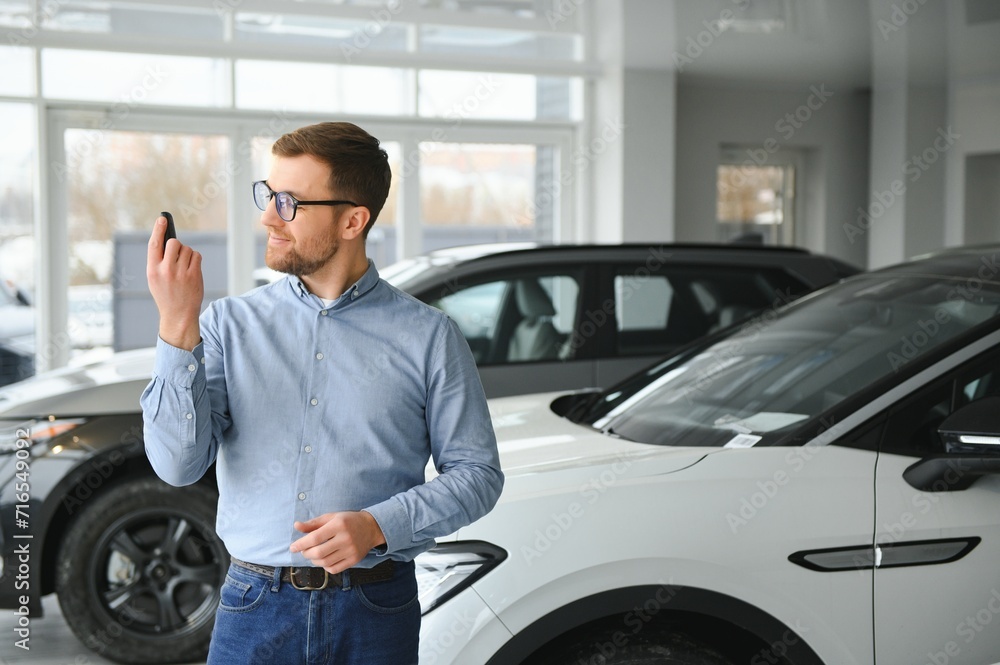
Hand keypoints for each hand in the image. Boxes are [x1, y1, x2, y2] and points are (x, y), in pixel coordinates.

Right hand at [146, 215, 202, 349]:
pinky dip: (195, 259)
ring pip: (187, 249)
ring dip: (187, 254)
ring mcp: (180, 273)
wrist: (178, 314)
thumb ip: (159, 261)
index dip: (158, 229)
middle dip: (177, 246)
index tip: (162, 218)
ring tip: (184, 268)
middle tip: (177, 255)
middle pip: (174, 243)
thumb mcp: (155, 278)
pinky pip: (196, 256)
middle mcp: (165, 270)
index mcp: (152, 270)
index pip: (154, 244)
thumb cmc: (166, 294)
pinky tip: (192, 270)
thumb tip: (169, 240)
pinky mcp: (194, 275)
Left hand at [289, 511, 386, 573]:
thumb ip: (313, 523)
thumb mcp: (331, 517)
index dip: (301, 544)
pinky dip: (325, 567)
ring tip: (313, 555)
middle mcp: (346, 538)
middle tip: (304, 551)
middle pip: (319, 552)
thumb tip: (296, 526)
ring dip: (314, 561)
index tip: (293, 547)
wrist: (371, 528)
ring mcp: (351, 551)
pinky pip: (335, 569)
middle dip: (306, 553)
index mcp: (339, 525)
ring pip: (325, 562)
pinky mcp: (354, 560)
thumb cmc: (348, 521)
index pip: (315, 537)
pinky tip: (324, 560)